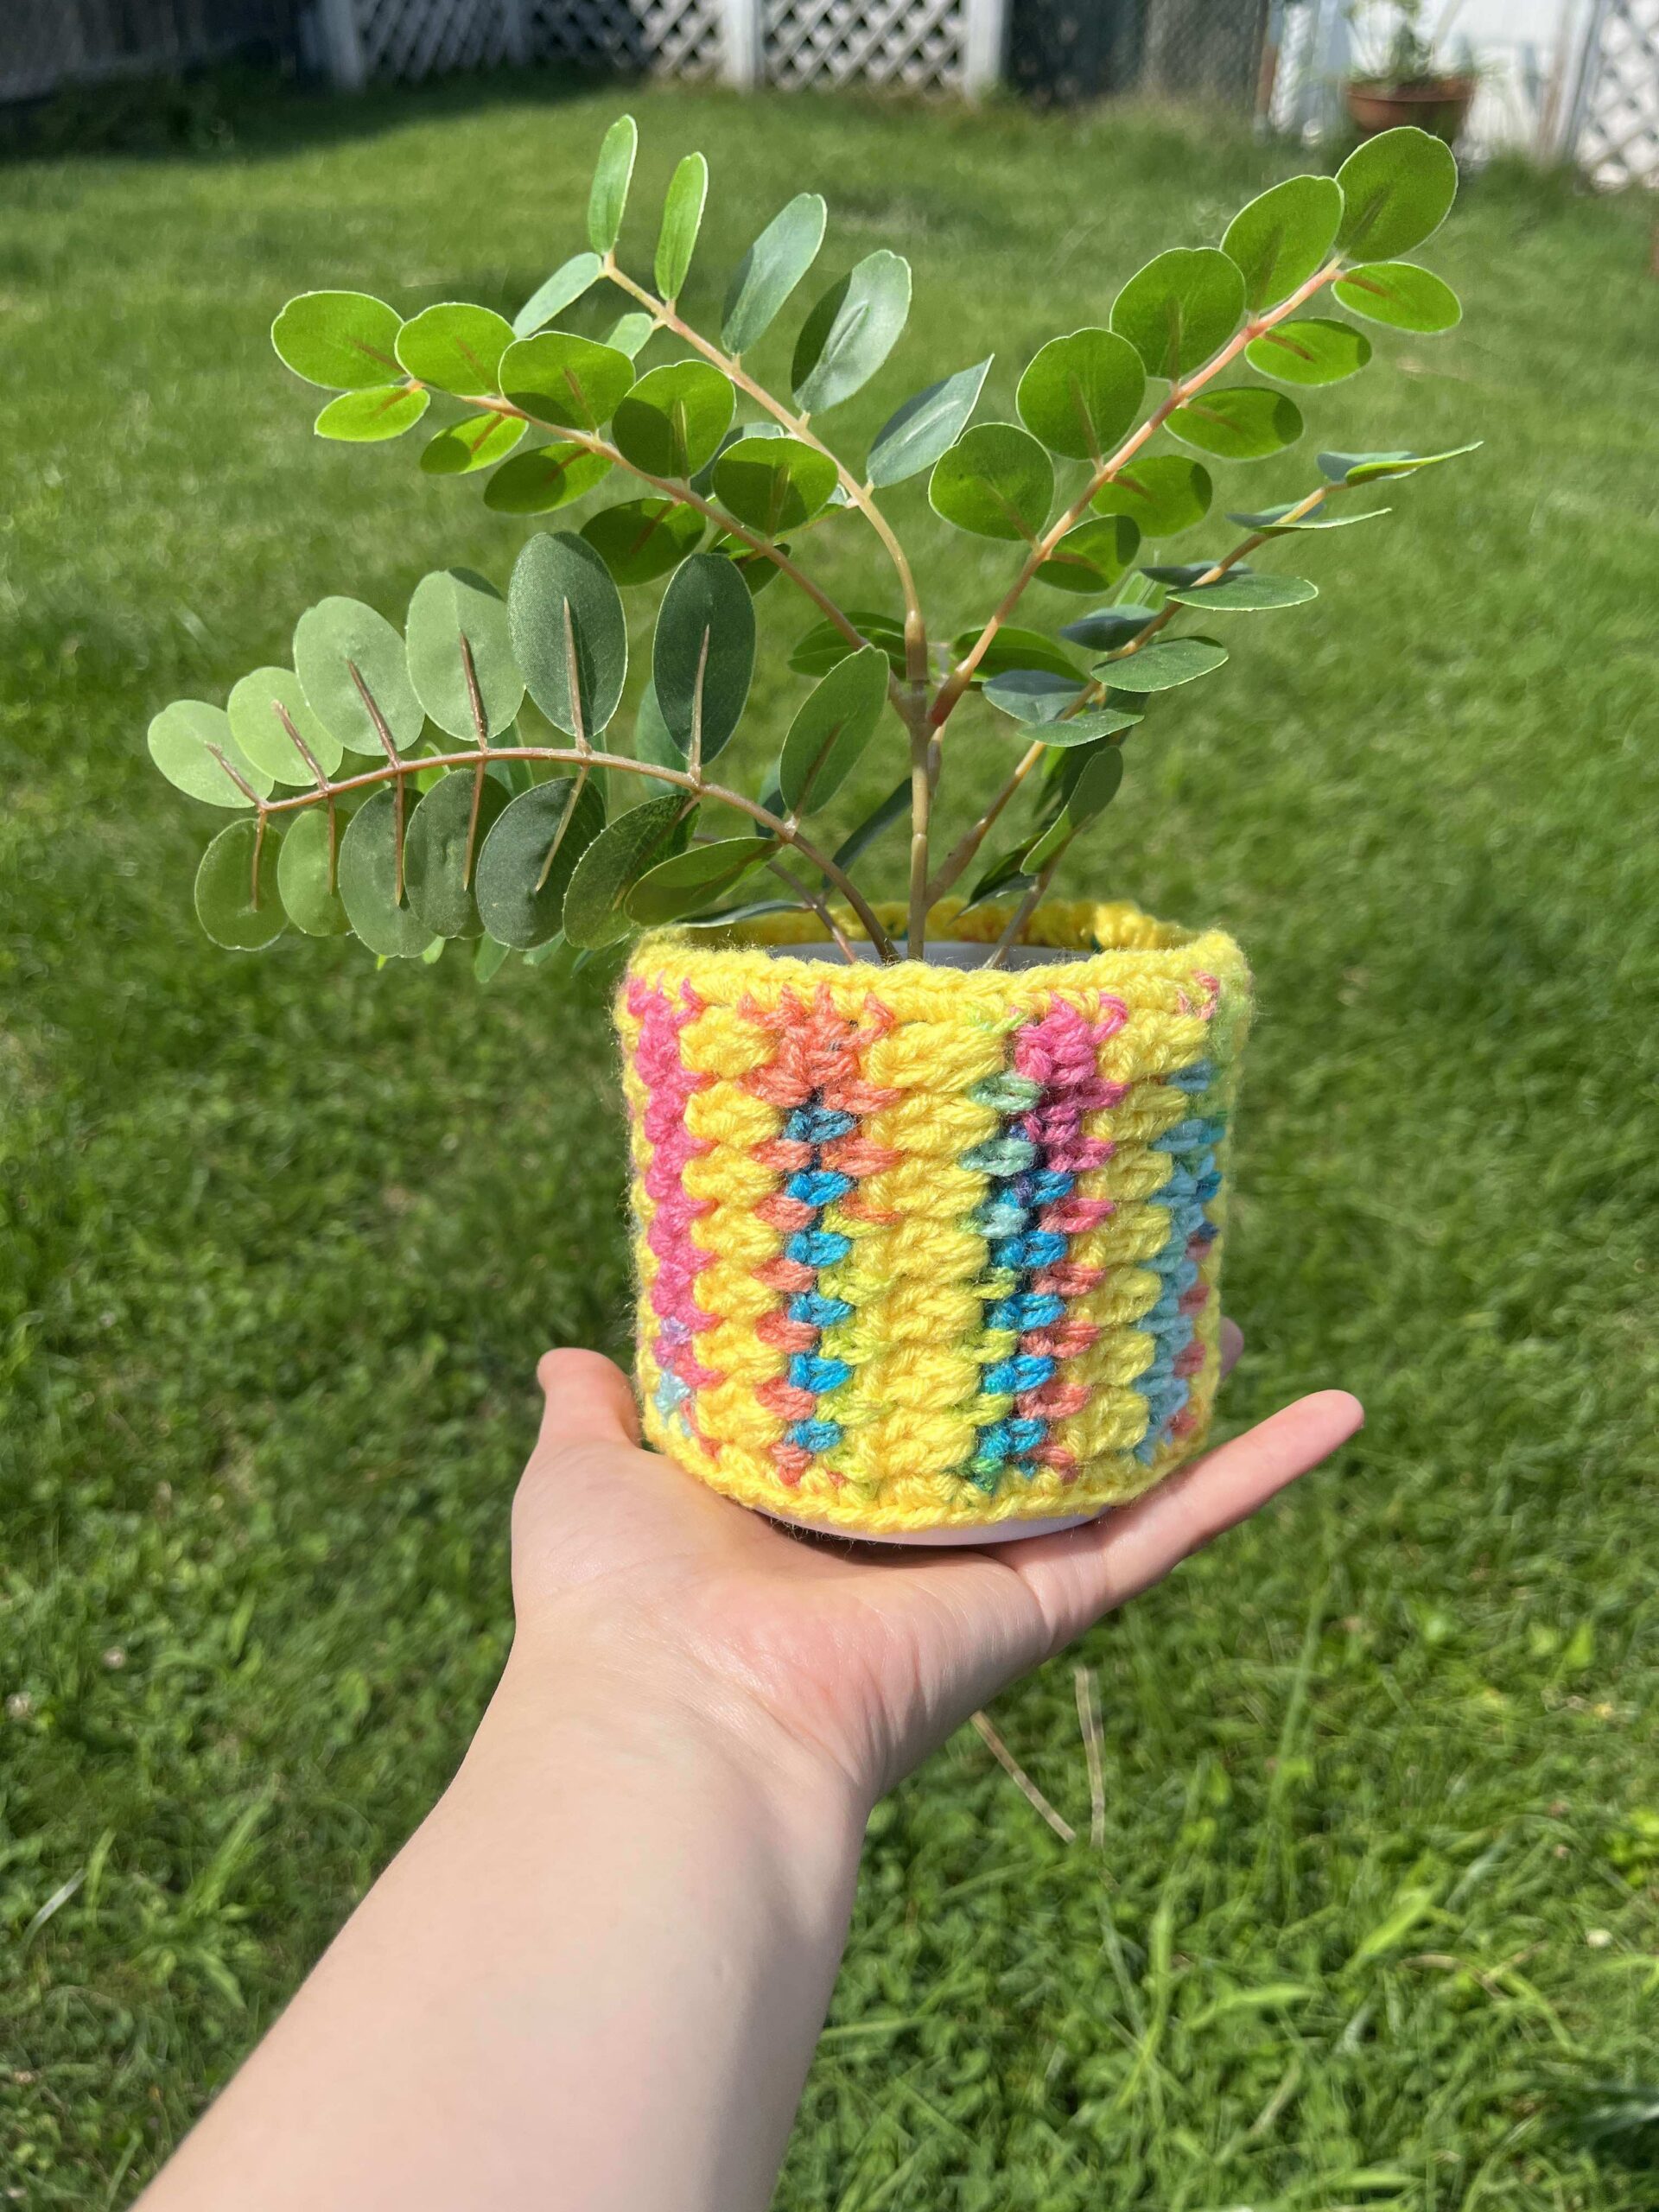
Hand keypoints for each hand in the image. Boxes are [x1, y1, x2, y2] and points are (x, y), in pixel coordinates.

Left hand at [510, 1330, 1361, 1813]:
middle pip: (1020, 1422)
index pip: (896, 1393)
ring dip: (1185, 1392)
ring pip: (1115, 1462)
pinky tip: (1339, 1411)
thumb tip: (572, 1354)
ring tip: (1235, 1302)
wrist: (679, 1721)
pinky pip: (1176, 1524)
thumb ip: (595, 1412)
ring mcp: (992, 1563)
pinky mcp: (1050, 1596)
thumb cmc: (616, 1602)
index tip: (972, 1237)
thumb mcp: (590, 1472)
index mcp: (818, 1493)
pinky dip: (1264, 1474)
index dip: (936, 1321)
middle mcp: (911, 1528)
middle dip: (1070, 1348)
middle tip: (1118, 1256)